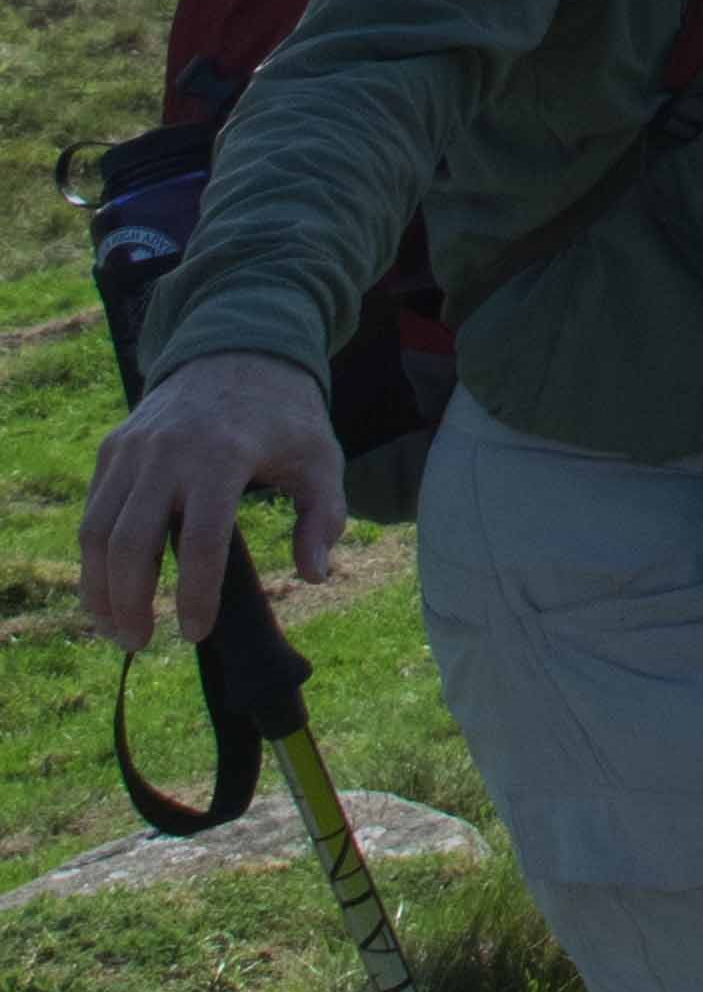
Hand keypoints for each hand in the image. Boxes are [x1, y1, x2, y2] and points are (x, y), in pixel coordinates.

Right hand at [73, 353, 345, 646]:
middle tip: (140, 643)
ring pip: (97, 531)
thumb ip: (322, 515)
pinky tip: (105, 589)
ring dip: (98, 588)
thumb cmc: (285, 413)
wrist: (238, 348)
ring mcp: (132, 450)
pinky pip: (92, 511)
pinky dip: (92, 557)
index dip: (194, 593)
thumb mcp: (321, 457)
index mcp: (222, 456)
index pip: (200, 540)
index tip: (197, 632)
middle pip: (130, 542)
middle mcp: (166, 453)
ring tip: (117, 628)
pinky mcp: (113, 449)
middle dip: (129, 601)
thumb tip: (316, 575)